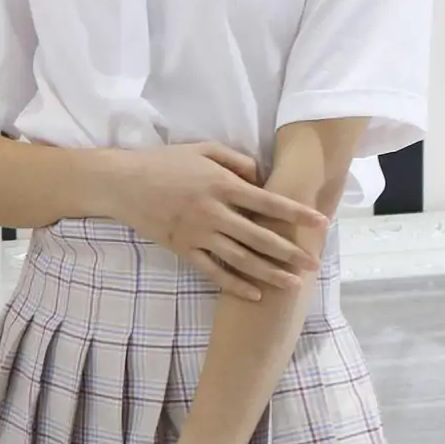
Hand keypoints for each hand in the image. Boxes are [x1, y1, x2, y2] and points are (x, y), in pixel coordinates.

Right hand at [96, 141, 328, 299]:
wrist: (124, 183)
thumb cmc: (166, 163)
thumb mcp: (204, 149)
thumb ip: (237, 161)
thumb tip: (263, 177)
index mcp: (222, 184)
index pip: (269, 201)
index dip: (297, 214)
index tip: (321, 223)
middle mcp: (214, 212)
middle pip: (260, 236)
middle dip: (290, 252)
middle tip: (313, 263)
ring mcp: (198, 234)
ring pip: (241, 259)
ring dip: (269, 273)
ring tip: (292, 285)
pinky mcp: (183, 250)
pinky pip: (213, 271)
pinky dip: (235, 284)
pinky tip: (255, 293)